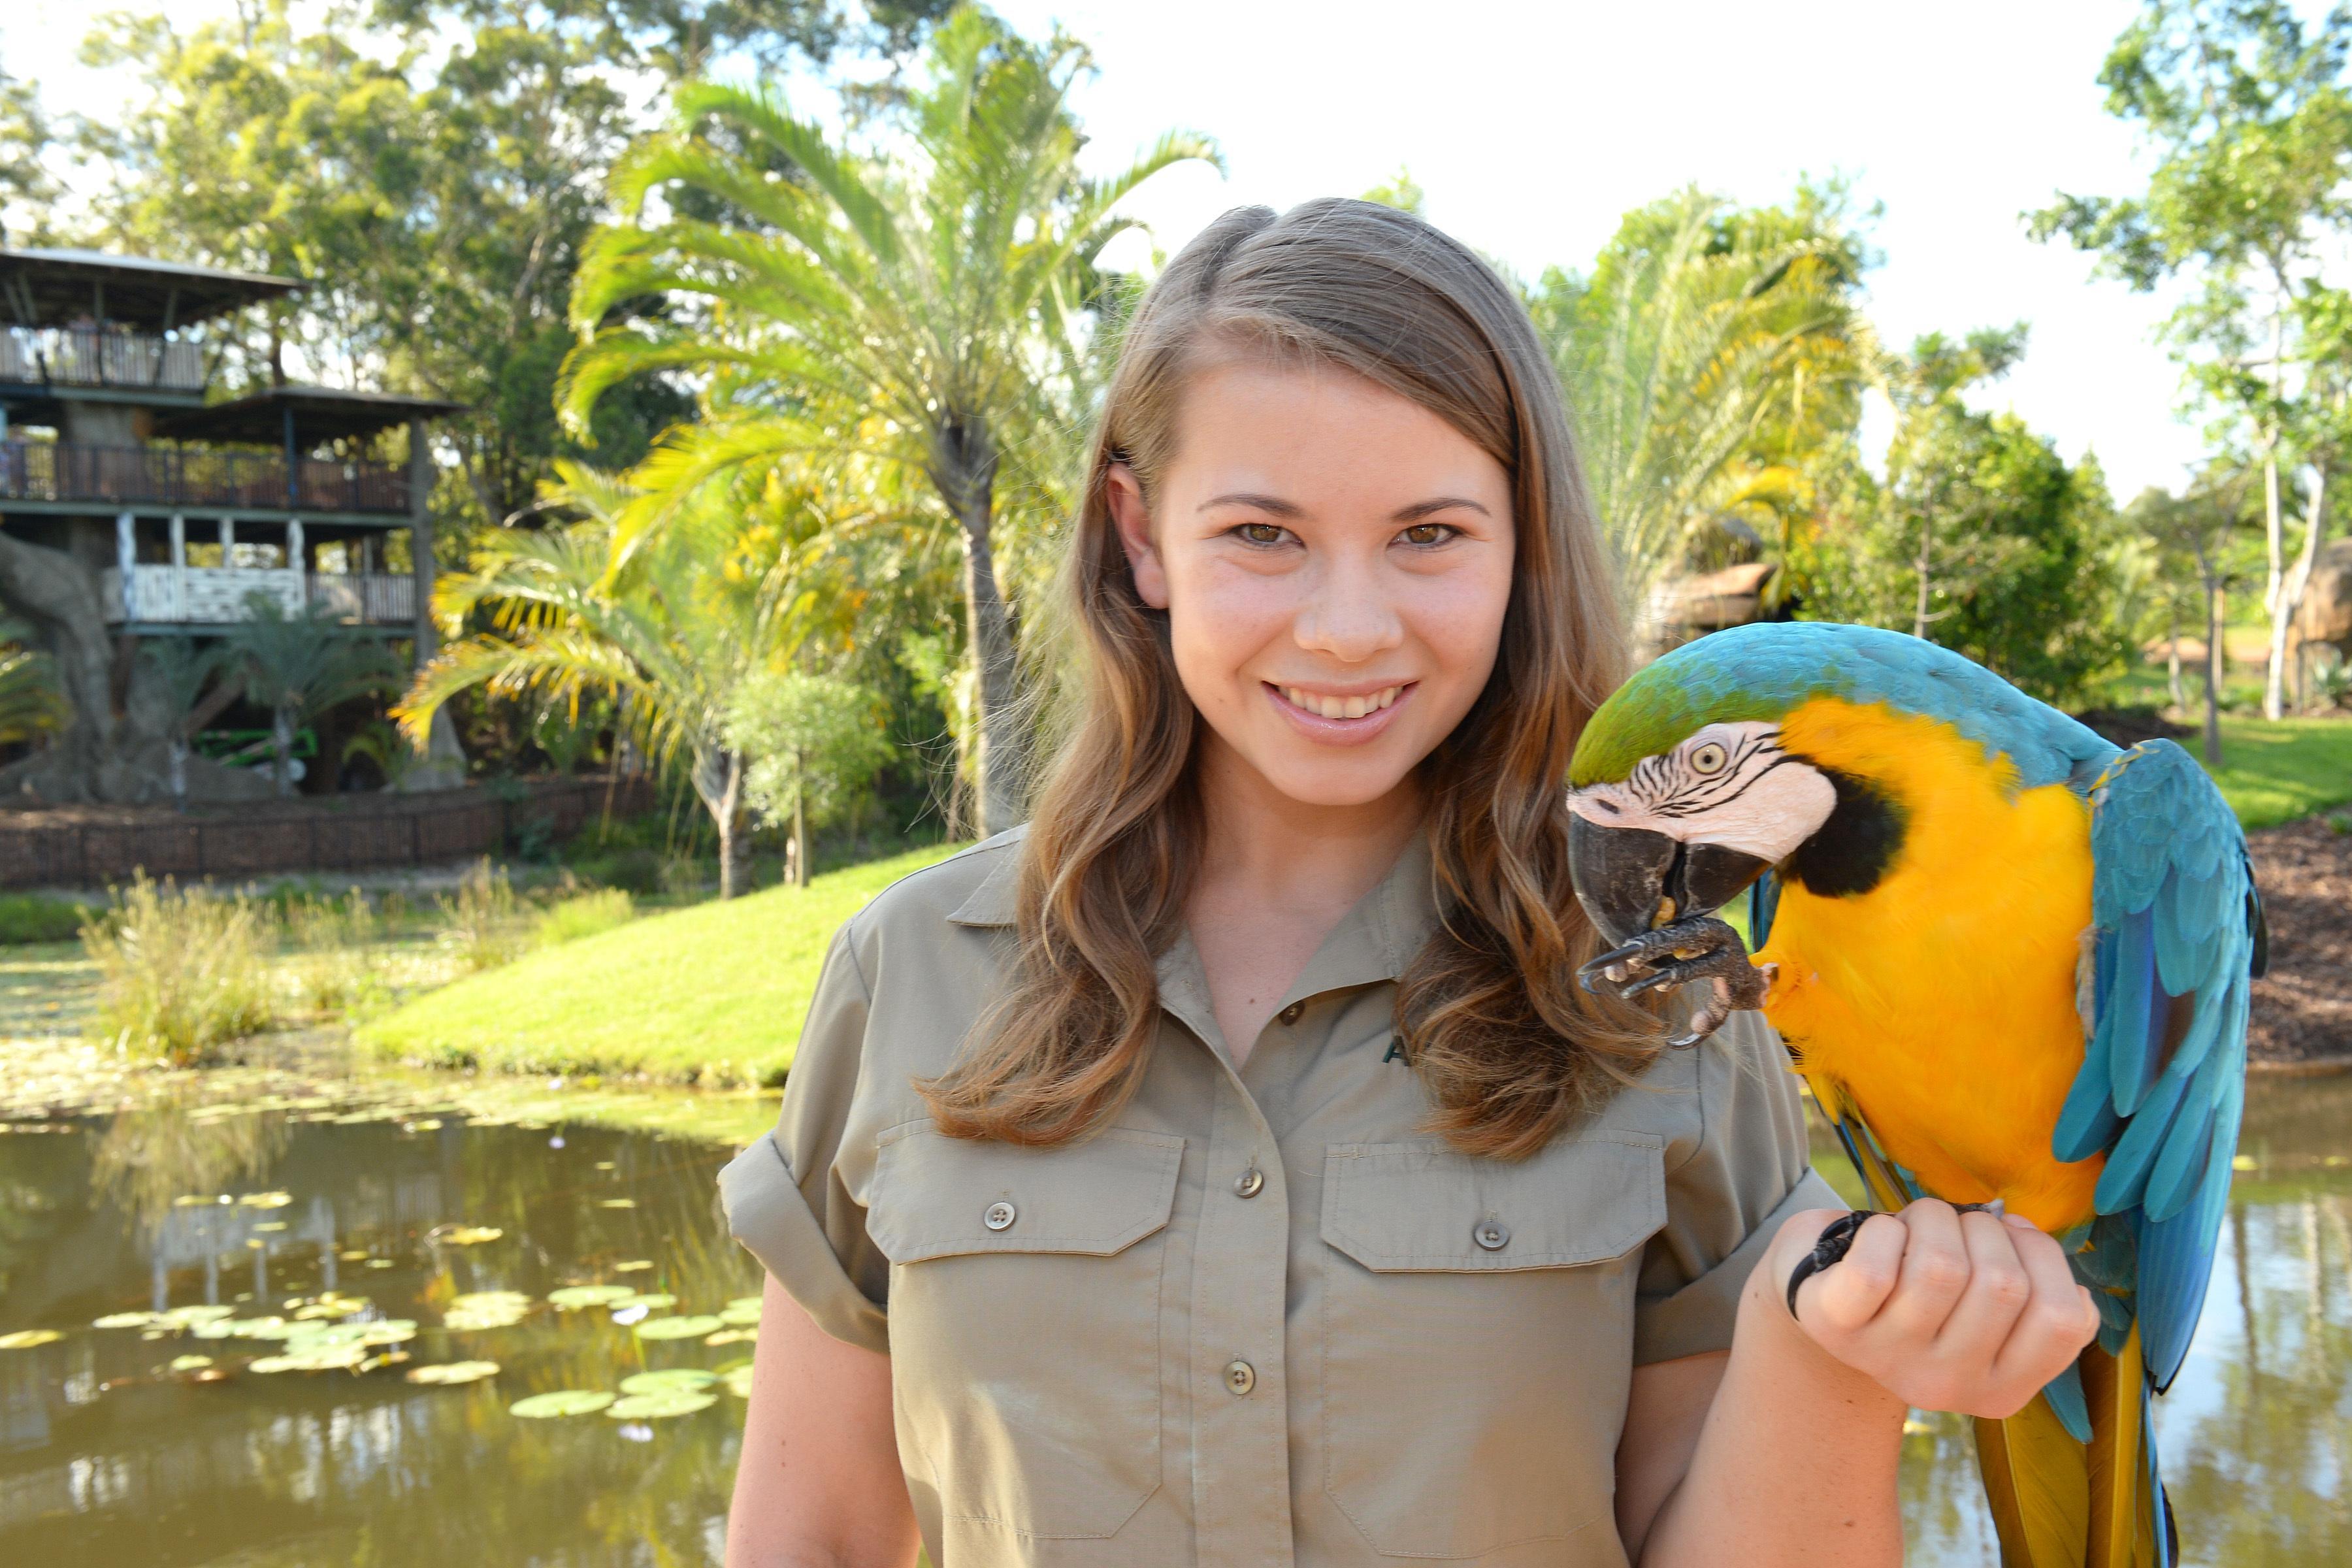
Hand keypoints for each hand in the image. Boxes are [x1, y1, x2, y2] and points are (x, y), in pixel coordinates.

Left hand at [1766, 1198, 2101, 1419]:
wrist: (1822, 1290)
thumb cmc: (1915, 1284)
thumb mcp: (1985, 1304)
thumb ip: (2032, 1291)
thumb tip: (2042, 1254)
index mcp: (2001, 1390)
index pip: (2061, 1319)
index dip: (2044, 1256)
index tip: (2013, 1235)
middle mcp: (1947, 1387)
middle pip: (2002, 1283)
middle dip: (1983, 1228)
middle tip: (1954, 1228)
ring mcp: (1889, 1361)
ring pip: (1941, 1266)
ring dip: (1933, 1218)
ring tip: (1916, 1226)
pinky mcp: (1836, 1327)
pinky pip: (1875, 1269)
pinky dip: (1882, 1231)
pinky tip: (1878, 1236)